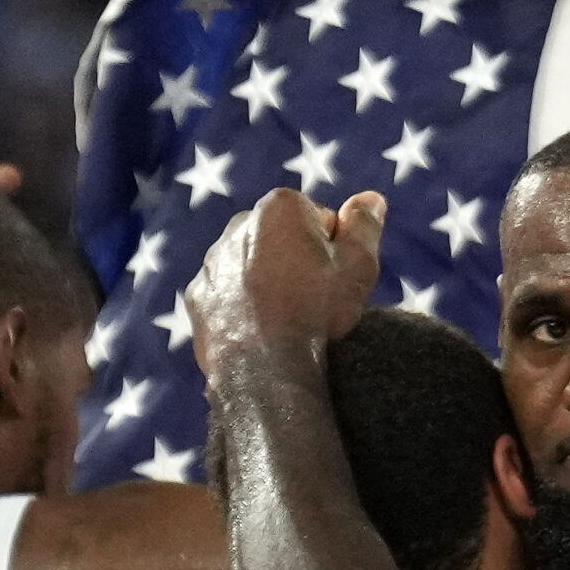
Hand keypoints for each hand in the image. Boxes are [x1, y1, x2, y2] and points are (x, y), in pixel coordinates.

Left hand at [185, 189, 384, 384]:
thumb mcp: (358, 266)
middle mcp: (239, 224)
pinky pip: (228, 294)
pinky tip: (260, 330)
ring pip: (253, 265)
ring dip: (269, 282)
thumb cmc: (317, 313)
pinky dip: (242, 306)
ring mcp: (213, 261)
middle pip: (282, 238)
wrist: (265, 371)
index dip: (335, 250)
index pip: (321, 219)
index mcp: (279, 207)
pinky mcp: (198, 296)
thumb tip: (371, 198)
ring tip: (287, 319)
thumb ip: (365, 224)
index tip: (335, 279)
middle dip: (297, 259)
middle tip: (314, 300)